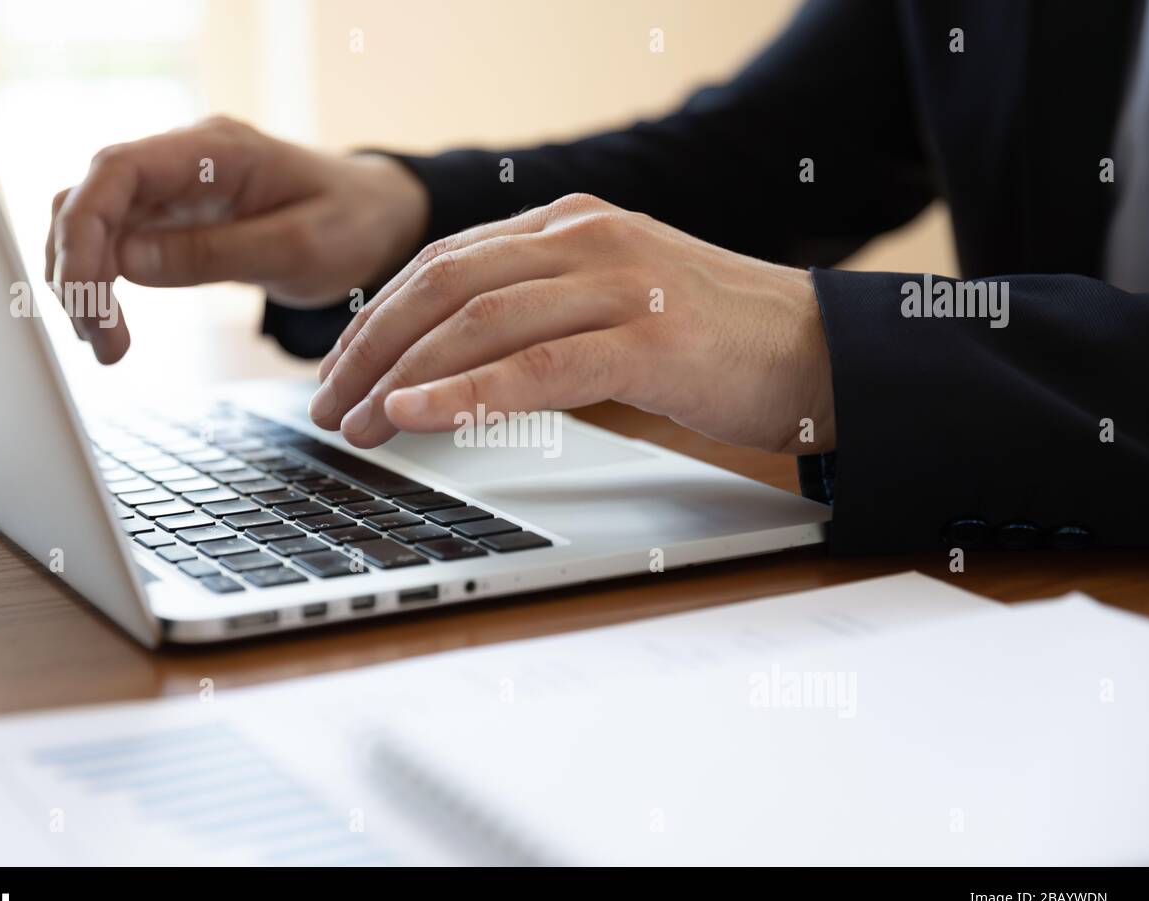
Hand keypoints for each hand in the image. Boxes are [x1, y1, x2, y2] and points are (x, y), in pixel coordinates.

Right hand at [46, 116, 428, 362]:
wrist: (378, 219)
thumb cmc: (352, 225)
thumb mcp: (300, 249)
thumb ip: (215, 254)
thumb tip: (126, 265)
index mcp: (216, 150)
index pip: (116, 169)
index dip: (84, 229)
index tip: (88, 296)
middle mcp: (182, 160)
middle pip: (89, 198)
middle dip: (77, 270)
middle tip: (100, 342)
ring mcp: (173, 189)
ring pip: (92, 224)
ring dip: (83, 284)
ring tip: (106, 347)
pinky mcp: (172, 218)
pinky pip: (115, 244)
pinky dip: (102, 285)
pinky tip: (110, 328)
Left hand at [308, 193, 835, 454]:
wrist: (820, 349)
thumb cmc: (711, 339)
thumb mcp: (610, 308)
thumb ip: (538, 316)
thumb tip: (449, 368)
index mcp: (568, 226)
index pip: (443, 263)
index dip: (379, 320)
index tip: (339, 371)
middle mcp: (584, 239)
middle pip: (442, 285)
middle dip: (370, 350)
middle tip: (328, 406)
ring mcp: (617, 283)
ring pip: (477, 322)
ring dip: (402, 378)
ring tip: (357, 426)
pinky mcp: (647, 339)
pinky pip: (535, 366)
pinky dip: (466, 394)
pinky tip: (417, 418)